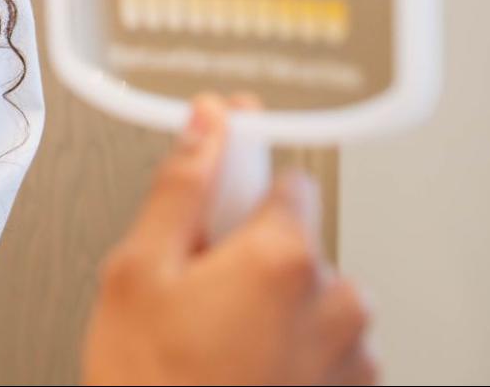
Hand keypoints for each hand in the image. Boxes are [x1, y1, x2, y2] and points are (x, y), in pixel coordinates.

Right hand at [81, 96, 375, 384]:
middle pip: (298, 242)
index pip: (287, 175)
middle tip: (194, 288)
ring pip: (312, 298)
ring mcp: (351, 358)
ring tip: (213, 341)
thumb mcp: (138, 270)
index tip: (217, 187)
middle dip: (251, 254)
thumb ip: (182, 187)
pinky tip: (235, 368)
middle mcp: (337, 305)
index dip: (244, 178)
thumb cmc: (152, 386)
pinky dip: (287, 351)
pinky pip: (323, 348)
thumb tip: (208, 128)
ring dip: (272, 307)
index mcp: (285, 258)